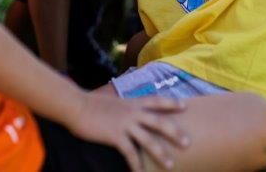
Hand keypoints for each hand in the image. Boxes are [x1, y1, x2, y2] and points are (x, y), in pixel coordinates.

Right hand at [68, 92, 188, 170]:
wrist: (77, 106)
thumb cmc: (93, 104)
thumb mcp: (115, 102)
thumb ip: (126, 107)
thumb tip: (131, 113)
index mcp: (133, 102)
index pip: (156, 100)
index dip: (171, 102)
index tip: (184, 106)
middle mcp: (132, 112)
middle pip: (159, 122)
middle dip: (174, 132)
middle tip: (187, 142)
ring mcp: (125, 124)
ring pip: (148, 140)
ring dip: (160, 153)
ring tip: (170, 165)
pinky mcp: (115, 136)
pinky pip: (130, 152)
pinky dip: (136, 164)